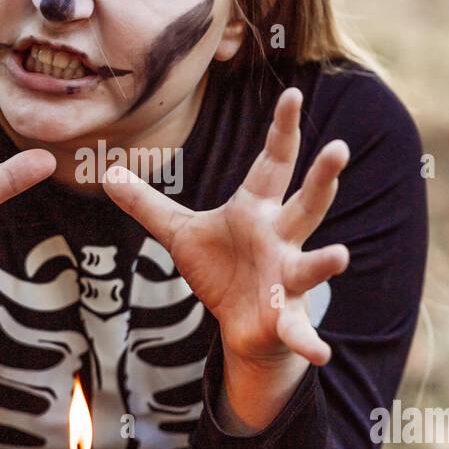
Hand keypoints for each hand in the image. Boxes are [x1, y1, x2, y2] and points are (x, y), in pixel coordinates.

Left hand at [102, 87, 348, 368]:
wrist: (242, 327)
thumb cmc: (222, 270)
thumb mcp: (180, 233)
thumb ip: (148, 204)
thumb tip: (108, 172)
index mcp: (257, 210)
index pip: (274, 162)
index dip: (283, 129)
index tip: (292, 93)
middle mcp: (281, 238)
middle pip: (307, 203)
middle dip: (322, 177)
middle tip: (338, 148)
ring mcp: (287, 278)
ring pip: (311, 264)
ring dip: (326, 261)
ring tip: (340, 257)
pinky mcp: (283, 318)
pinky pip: (298, 329)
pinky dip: (308, 341)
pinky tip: (319, 355)